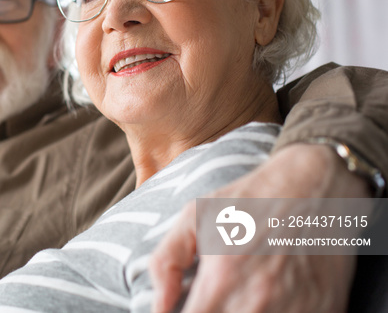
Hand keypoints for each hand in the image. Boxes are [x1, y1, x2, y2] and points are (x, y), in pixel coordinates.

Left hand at [149, 143, 369, 312]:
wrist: (316, 184)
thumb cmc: (250, 199)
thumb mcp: (195, 216)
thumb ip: (166, 263)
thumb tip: (157, 307)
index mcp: (223, 279)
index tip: (185, 308)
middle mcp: (258, 302)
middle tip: (210, 300)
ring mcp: (296, 311)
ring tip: (236, 298)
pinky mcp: (326, 311)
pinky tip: (270, 301)